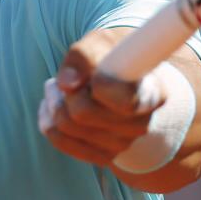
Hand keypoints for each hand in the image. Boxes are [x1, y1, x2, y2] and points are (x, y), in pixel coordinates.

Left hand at [38, 28, 167, 166]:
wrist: (119, 78)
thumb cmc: (110, 56)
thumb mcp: (100, 43)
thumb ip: (83, 57)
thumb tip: (67, 83)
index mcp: (152, 93)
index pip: (125, 101)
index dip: (101, 86)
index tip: (94, 76)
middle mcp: (141, 124)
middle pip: (83, 112)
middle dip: (66, 92)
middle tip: (65, 79)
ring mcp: (122, 144)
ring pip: (67, 127)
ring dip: (53, 103)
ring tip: (60, 88)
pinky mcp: (102, 156)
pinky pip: (60, 141)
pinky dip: (48, 120)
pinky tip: (52, 106)